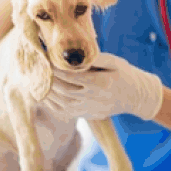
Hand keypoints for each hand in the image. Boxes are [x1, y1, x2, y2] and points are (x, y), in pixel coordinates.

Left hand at [43, 52, 164, 120]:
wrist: (135, 96)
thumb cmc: (124, 74)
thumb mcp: (115, 62)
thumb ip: (95, 58)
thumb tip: (75, 55)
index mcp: (98, 83)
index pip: (69, 75)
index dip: (54, 67)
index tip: (43, 58)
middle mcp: (91, 98)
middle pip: (61, 89)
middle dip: (46, 78)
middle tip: (35, 67)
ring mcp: (87, 109)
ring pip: (59, 102)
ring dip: (46, 91)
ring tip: (35, 80)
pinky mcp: (85, 115)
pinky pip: (63, 112)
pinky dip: (51, 104)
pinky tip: (44, 94)